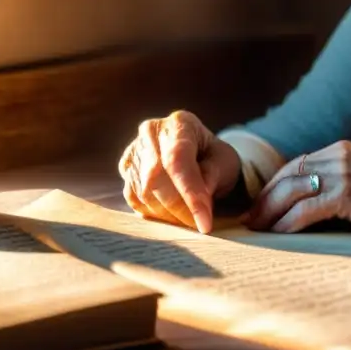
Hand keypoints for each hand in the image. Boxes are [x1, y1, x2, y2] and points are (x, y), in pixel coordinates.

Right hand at [118, 111, 241, 232]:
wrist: (199, 153)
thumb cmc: (214, 156)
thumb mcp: (225, 161)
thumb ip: (213, 174)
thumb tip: (199, 198)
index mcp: (179, 123)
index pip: (178, 159)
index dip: (190, 193)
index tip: (204, 223)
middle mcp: (151, 132)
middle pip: (156, 177)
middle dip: (180, 208)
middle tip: (199, 226)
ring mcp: (134, 150)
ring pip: (143, 192)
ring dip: (167, 215)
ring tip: (188, 221)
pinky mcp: (126, 169)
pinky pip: (135, 199)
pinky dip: (155, 214)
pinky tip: (172, 216)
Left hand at [244, 140, 350, 235]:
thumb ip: (346, 184)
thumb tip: (320, 206)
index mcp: (342, 150)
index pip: (297, 164)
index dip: (275, 184)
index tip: (262, 203)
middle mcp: (338, 156)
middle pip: (288, 175)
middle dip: (265, 197)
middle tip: (250, 218)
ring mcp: (342, 173)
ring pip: (291, 190)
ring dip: (269, 211)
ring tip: (256, 229)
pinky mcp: (347, 194)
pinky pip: (306, 209)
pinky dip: (287, 222)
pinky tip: (278, 235)